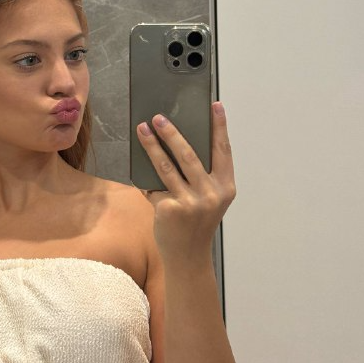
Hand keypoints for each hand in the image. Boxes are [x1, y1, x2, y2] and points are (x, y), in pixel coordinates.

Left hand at [136, 101, 235, 268]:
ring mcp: (191, 202)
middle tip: (159, 116)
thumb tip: (175, 142)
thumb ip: (200, 176)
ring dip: (152, 145)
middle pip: (189, 154)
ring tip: (143, 129)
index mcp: (226, 187)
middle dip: (172, 133)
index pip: (223, 150)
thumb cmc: (196, 223)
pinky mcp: (170, 209)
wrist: (188, 257)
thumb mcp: (208, 199)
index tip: (215, 105)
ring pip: (167, 166)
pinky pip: (154, 186)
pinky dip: (145, 177)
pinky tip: (138, 168)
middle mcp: (212, 194)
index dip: (219, 127)